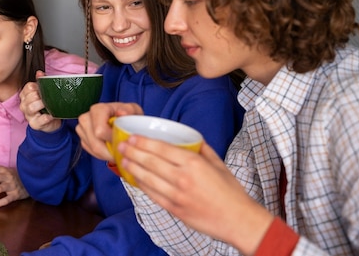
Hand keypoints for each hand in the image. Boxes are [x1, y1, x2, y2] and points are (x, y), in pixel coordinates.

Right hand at [20, 71, 61, 131]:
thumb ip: (41, 82)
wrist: (51, 121)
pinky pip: (39, 120)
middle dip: (41, 96)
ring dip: (42, 105)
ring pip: (31, 108)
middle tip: (49, 97)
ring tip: (50, 105)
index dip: (38, 87)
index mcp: (25, 95)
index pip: (29, 87)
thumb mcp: (44, 92)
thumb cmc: (46, 105)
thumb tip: (40, 72)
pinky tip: (51, 115)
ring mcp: (28, 115)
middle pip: (30, 97)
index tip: (45, 89)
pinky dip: (46, 117)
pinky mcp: (34, 124)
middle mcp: (24, 105)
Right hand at [76, 102, 142, 161]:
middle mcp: (86, 118)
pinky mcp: (83, 138)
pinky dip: (102, 155)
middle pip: (95, 143)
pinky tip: (111, 150)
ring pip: (93, 149)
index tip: (123, 142)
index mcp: (98, 109)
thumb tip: (122, 113)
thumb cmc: (127, 114)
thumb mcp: (133, 110)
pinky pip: (91, 152)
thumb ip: (128, 111)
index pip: (100, 130)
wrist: (121, 118)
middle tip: (123, 152)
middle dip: (110, 151)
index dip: (112, 140)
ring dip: (107, 154)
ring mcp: (82, 129)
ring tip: (118, 151)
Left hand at [119, 136, 273, 254]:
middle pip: (150, 162)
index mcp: (193, 163)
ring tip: (123, 160)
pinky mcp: (174, 209)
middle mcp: (182, 177)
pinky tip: (134, 178)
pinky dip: (141, 185)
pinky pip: (152, 194)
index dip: (143, 142)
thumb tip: (190, 138)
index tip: (132, 137)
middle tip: (121, 146)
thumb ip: (202, 149)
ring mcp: (176, 195)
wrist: (237, 220)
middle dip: (132, 152)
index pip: (161, 149)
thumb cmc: (230, 191)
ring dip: (132, 168)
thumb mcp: (218, 164)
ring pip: (147, 178)